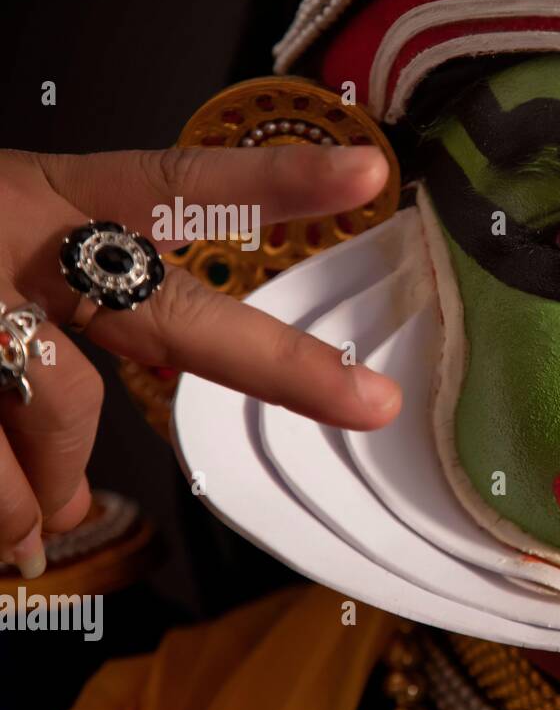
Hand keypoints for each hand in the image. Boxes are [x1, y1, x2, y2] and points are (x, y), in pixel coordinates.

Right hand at [0, 144, 402, 577]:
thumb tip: (72, 492)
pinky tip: (8, 540)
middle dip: (279, 362)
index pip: (178, 183)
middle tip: (372, 402)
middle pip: (170, 311)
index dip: (277, 177)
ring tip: (38, 524)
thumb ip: (53, 335)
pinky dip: (2, 513)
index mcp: (40, 195)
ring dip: (54, 485)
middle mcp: (16, 239)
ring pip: (62, 417)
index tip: (373, 169)